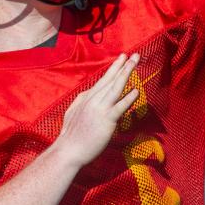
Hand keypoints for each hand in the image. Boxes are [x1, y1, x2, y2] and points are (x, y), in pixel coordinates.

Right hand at [55, 53, 140, 167]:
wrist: (68, 150)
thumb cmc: (71, 136)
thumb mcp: (74, 113)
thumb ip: (83, 103)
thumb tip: (87, 96)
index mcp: (85, 98)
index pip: (102, 81)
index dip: (113, 70)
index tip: (121, 60)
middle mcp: (92, 100)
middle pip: (110, 80)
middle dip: (122, 66)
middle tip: (132, 54)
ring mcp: (99, 109)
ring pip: (115, 87)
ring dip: (126, 73)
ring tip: (135, 63)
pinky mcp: (106, 120)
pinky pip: (120, 107)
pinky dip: (128, 98)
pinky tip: (136, 91)